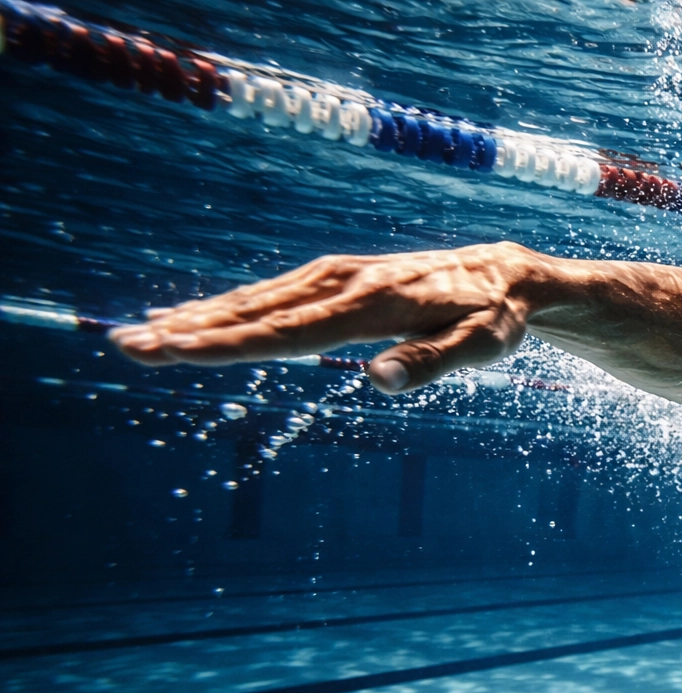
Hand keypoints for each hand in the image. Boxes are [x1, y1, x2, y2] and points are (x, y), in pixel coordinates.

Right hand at [110, 243, 535, 393]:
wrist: (504, 274)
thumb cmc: (493, 317)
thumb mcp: (480, 347)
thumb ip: (431, 362)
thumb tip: (380, 382)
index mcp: (372, 304)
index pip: (291, 332)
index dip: (232, 344)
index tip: (177, 349)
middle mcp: (344, 282)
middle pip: (257, 313)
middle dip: (190, 330)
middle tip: (128, 346)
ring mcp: (335, 276)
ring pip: (256, 301)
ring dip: (196, 318)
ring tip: (139, 335)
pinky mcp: (334, 277)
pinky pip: (270, 294)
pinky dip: (226, 307)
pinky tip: (187, 317)